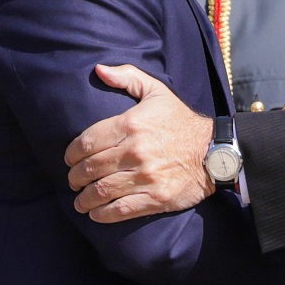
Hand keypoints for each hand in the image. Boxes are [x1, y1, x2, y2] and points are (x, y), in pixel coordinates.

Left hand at [66, 64, 215, 221]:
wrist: (215, 151)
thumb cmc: (181, 121)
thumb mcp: (157, 92)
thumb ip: (127, 77)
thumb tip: (98, 69)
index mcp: (131, 124)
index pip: (87, 142)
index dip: (72, 154)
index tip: (69, 160)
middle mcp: (135, 151)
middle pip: (91, 168)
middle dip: (75, 178)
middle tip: (72, 181)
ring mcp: (145, 176)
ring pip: (102, 191)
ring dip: (85, 199)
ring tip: (80, 202)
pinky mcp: (156, 197)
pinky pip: (121, 209)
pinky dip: (103, 214)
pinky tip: (96, 214)